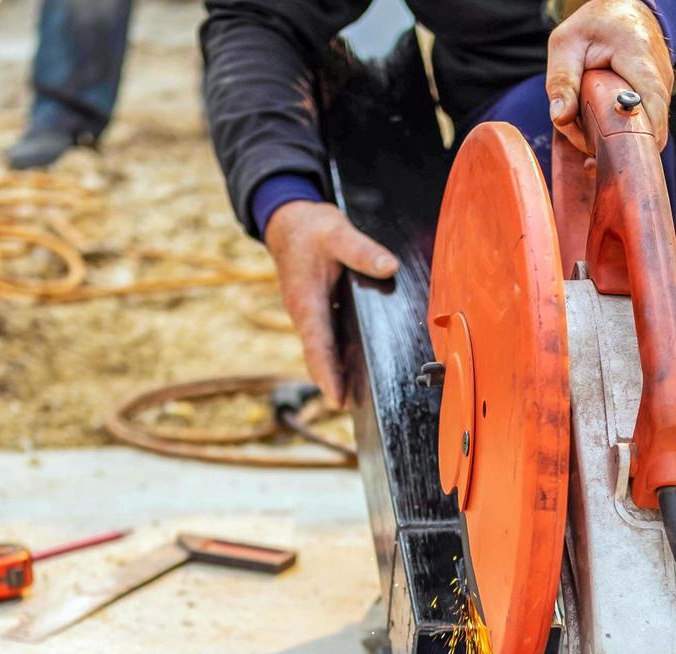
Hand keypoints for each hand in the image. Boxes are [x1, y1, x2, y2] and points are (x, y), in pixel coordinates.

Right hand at [263, 200, 398, 408]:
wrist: (286, 221)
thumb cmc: (309, 228)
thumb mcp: (337, 232)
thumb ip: (362, 251)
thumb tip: (389, 267)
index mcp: (307, 301)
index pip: (318, 345)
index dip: (328, 374)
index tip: (338, 398)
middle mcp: (305, 314)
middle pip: (320, 357)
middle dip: (334, 383)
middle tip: (353, 410)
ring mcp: (309, 315)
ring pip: (323, 351)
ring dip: (336, 373)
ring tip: (359, 398)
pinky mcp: (317, 311)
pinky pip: (327, 339)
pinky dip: (339, 355)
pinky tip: (359, 365)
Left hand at [546, 0, 673, 153]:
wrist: (626, 10)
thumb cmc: (594, 26)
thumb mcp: (567, 44)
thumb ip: (561, 81)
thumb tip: (560, 119)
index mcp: (639, 59)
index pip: (652, 108)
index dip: (639, 139)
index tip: (612, 156)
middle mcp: (660, 76)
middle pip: (648, 128)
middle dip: (617, 147)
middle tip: (588, 157)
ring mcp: (664, 88)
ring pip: (644, 129)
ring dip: (615, 139)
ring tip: (587, 131)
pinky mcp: (659, 97)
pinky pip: (642, 123)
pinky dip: (620, 131)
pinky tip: (597, 126)